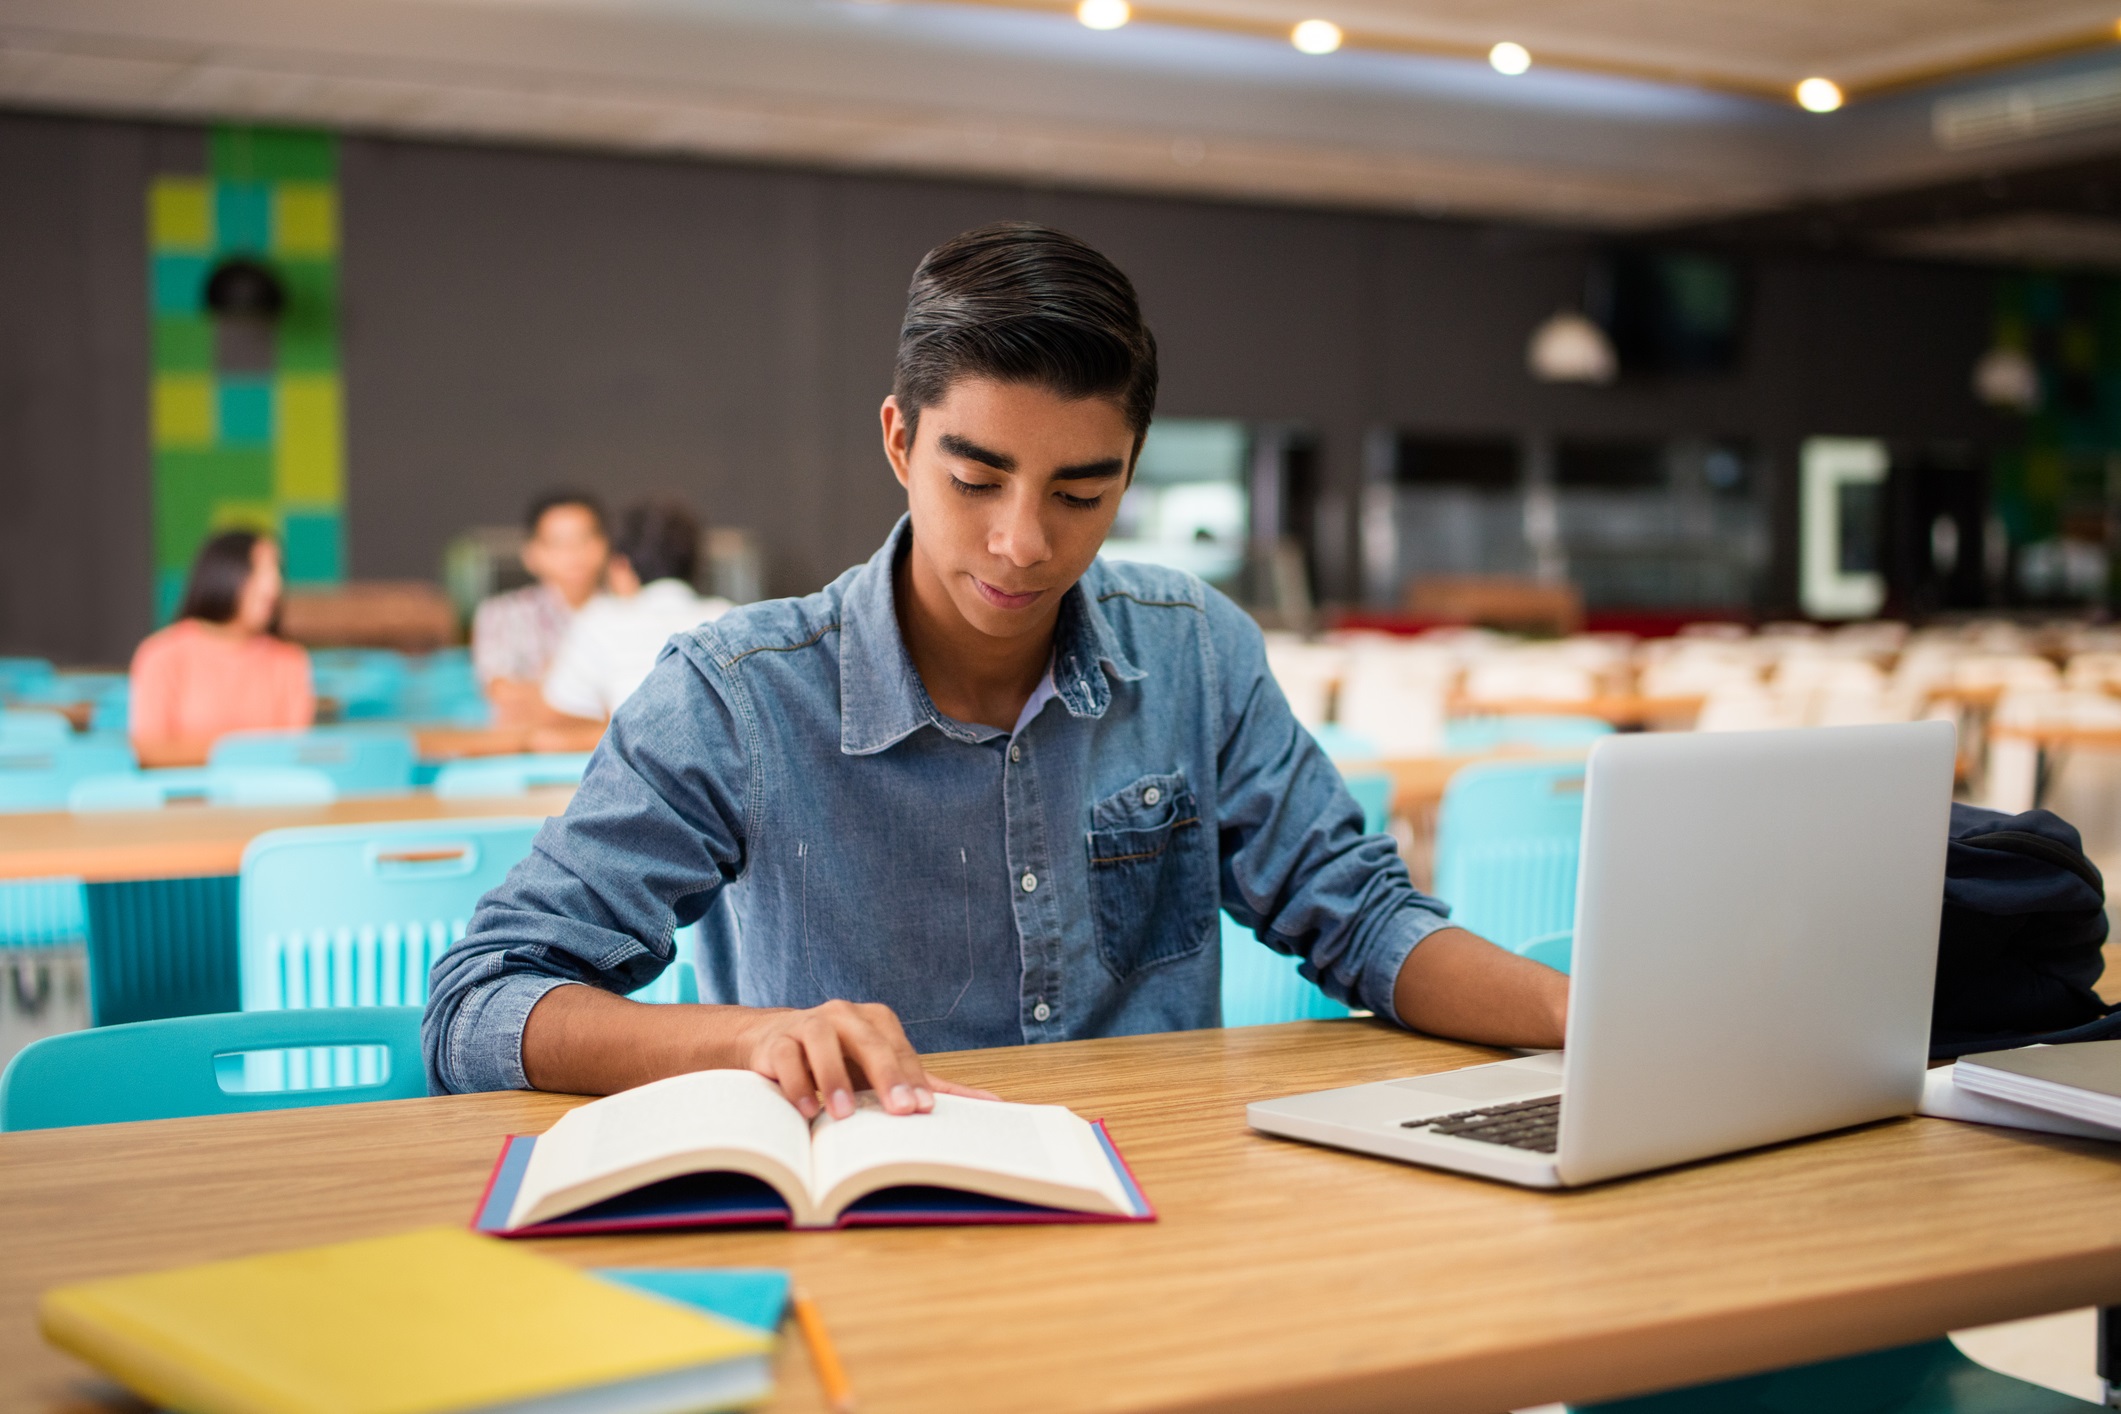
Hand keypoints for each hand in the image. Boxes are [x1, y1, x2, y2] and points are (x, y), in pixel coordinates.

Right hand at [733, 1000, 998, 1119]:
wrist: (773, 1043)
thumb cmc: (839, 1060)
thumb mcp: (882, 1070)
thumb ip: (930, 1086)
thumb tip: (992, 1104)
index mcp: (874, 1021)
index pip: (899, 1051)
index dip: (912, 1080)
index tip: (924, 1110)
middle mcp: (843, 1015)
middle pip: (869, 1041)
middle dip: (887, 1076)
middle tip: (901, 1111)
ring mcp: (807, 1024)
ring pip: (822, 1042)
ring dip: (834, 1078)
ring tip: (843, 1114)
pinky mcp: (776, 1042)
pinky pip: (787, 1058)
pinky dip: (797, 1083)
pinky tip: (807, 1110)